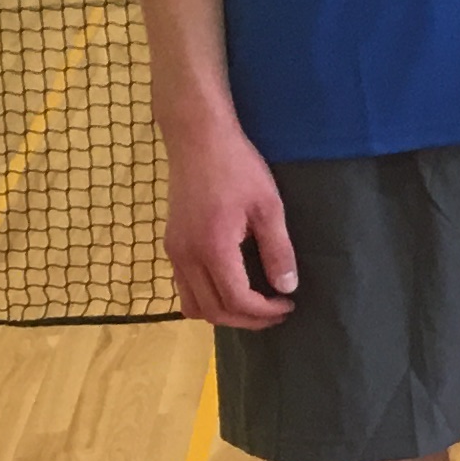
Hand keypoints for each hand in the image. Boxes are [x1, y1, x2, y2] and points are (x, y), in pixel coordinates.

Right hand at [163, 113, 297, 328]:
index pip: (236, 300)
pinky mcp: (170, 245)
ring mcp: (173, 252)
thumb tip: (287, 287)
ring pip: (193, 305)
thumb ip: (277, 249)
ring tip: (255, 306)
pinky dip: (207, 298)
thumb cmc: (238, 168)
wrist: (198, 141)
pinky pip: (183, 288)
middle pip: (212, 311)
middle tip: (277, 312)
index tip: (288, 304)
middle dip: (247, 320)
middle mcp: (186, 256)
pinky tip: (232, 287)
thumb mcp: (268, 206)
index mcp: (212, 248)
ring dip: (224, 314)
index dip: (264, 311)